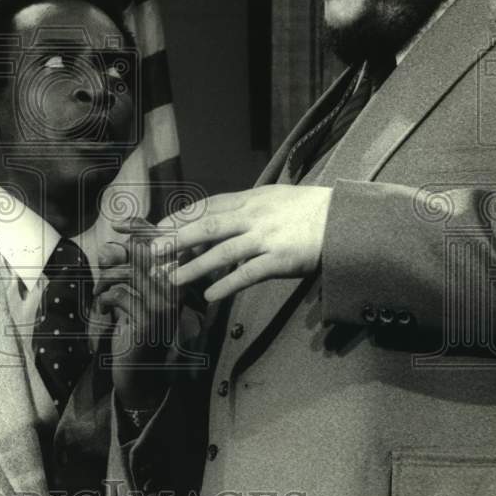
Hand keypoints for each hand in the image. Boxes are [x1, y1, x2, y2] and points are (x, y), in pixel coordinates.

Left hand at [96, 218, 180, 408]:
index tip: (118, 225)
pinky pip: (119, 294)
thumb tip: (112, 241)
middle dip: (114, 260)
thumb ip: (126, 268)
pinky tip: (104, 310)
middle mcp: (177, 291)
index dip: (140, 226)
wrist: (139, 375)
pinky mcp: (148, 321)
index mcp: (177, 280)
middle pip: (142, 253)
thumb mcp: (132, 294)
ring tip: (99, 294)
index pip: (164, 241)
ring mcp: (164, 306)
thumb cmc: (134, 330)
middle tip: (101, 277)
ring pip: (129, 273)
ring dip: (106, 281)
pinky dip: (104, 299)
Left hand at [115, 185, 331, 302]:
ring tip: (168, 281)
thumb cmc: (310, 210)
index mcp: (250, 199)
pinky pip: (248, 274)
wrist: (346, 219)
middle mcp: (253, 215)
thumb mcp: (274, 199)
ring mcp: (266, 238)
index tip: (155, 229)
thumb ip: (247, 208)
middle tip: (149, 253)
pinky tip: (209, 297)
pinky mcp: (280, 260)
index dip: (178, 218)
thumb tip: (220, 218)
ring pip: (221, 252)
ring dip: (191, 267)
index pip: (206, 207)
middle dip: (174, 240)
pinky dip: (226, 285)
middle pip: (205, 226)